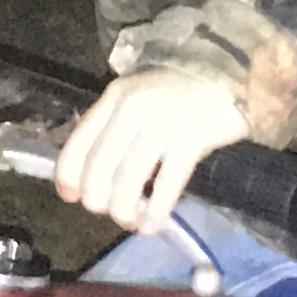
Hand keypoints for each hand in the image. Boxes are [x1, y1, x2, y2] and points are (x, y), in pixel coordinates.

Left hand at [54, 68, 248, 234]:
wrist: (227, 71)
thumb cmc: (179, 91)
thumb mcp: (138, 97)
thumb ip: (115, 126)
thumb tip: (92, 175)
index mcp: (114, 97)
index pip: (79, 143)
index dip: (69, 177)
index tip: (71, 197)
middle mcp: (132, 107)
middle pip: (99, 167)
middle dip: (98, 200)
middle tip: (110, 211)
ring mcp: (163, 122)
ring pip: (128, 180)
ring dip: (124, 211)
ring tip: (131, 222)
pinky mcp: (192, 138)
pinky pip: (166, 184)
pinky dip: (155, 211)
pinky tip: (153, 224)